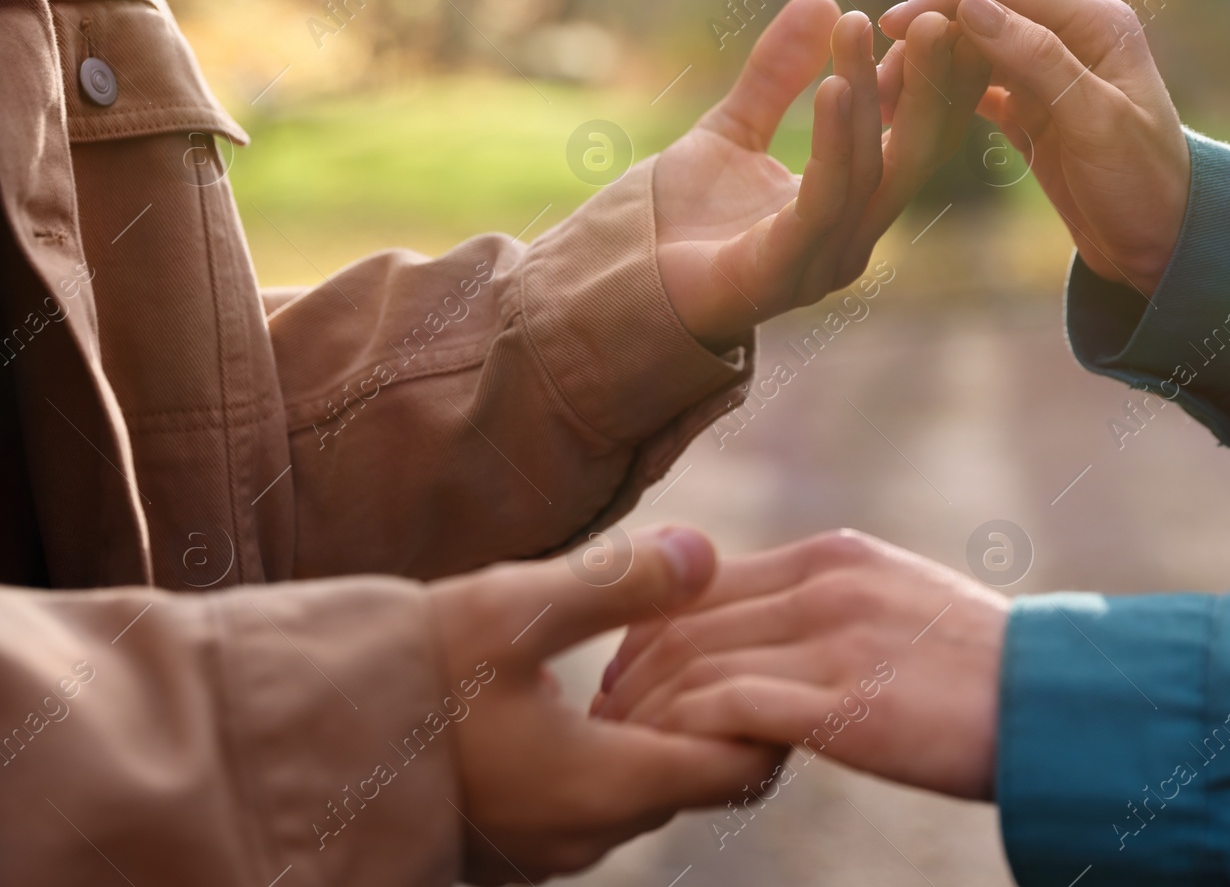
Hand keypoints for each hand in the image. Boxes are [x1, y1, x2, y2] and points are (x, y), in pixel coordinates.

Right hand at [427, 527, 781, 883]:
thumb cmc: (402, 676)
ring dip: (657, 726)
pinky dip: (611, 747)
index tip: (766, 653)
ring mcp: (547, 849)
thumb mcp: (511, 610)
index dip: (769, 712)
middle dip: (714, 707)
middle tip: (710, 634)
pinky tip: (587, 689)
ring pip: (643, 787)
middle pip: (696, 777)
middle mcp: (588, 835)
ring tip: (648, 652)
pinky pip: (592, 798)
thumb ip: (617, 581)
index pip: (741, 768)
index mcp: (607, 787)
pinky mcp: (510, 843)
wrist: (289, 750)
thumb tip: (704, 552)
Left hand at [590, 530, 1008, 800]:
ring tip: (632, 756)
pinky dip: (690, 739)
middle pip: (683, 619)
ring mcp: (832, 638)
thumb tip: (773, 640)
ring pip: (694, 664)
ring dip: (649, 715)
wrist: (1059, 703)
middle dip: (631, 674)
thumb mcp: (897, 607)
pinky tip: (686, 772)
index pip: (701, 580)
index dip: (649, 628)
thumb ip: (831, 609)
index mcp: (832, 554)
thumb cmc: (982, 670)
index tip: (630, 674)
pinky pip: (727, 711)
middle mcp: (823, 582)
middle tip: (610, 722)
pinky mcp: (843, 701)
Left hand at [654, 0, 987, 349]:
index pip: (913, 140)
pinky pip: (824, 201)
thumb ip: (776, 74)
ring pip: (868, 170)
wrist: (625, 282)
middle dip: (931, 86)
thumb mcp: (735, 127)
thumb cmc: (683, 219)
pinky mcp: (784, 271)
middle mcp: (852, 239)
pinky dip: (836, 143)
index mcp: (853, 210)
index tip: (939, 12)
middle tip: (937, 15)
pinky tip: (836, 87)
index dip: (930, 79)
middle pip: (914, 157)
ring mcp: (823, 261)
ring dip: (871, 94)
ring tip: (861, 27)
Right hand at [881, 0, 1191, 296]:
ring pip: (970, 52)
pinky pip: (975, 89)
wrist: (1165, 246)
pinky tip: (906, 117)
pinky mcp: (1031, 111)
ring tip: (883, 100)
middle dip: (925, 37)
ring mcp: (1047, 73)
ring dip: (927, 69)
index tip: (891, 24)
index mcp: (1095, 22)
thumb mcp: (1095, 122)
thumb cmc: (1145, 185)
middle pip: (980, 14)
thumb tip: (971, 7)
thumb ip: (1038, 60)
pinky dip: (941, 98)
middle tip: (875, 76)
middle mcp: (1070, 36)